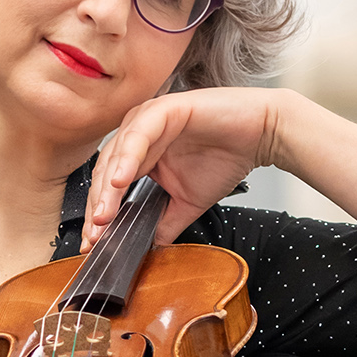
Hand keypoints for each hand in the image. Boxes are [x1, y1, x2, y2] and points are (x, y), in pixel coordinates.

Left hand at [83, 89, 277, 248]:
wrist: (261, 135)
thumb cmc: (226, 159)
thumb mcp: (188, 202)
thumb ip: (165, 221)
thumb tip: (150, 247)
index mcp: (138, 152)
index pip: (109, 185)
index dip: (100, 213)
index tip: (94, 241)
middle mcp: (137, 134)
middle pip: (106, 171)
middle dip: (99, 205)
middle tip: (95, 234)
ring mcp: (148, 119)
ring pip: (117, 155)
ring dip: (108, 187)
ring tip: (104, 214)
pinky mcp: (164, 109)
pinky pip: (139, 135)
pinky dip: (128, 158)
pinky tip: (122, 181)